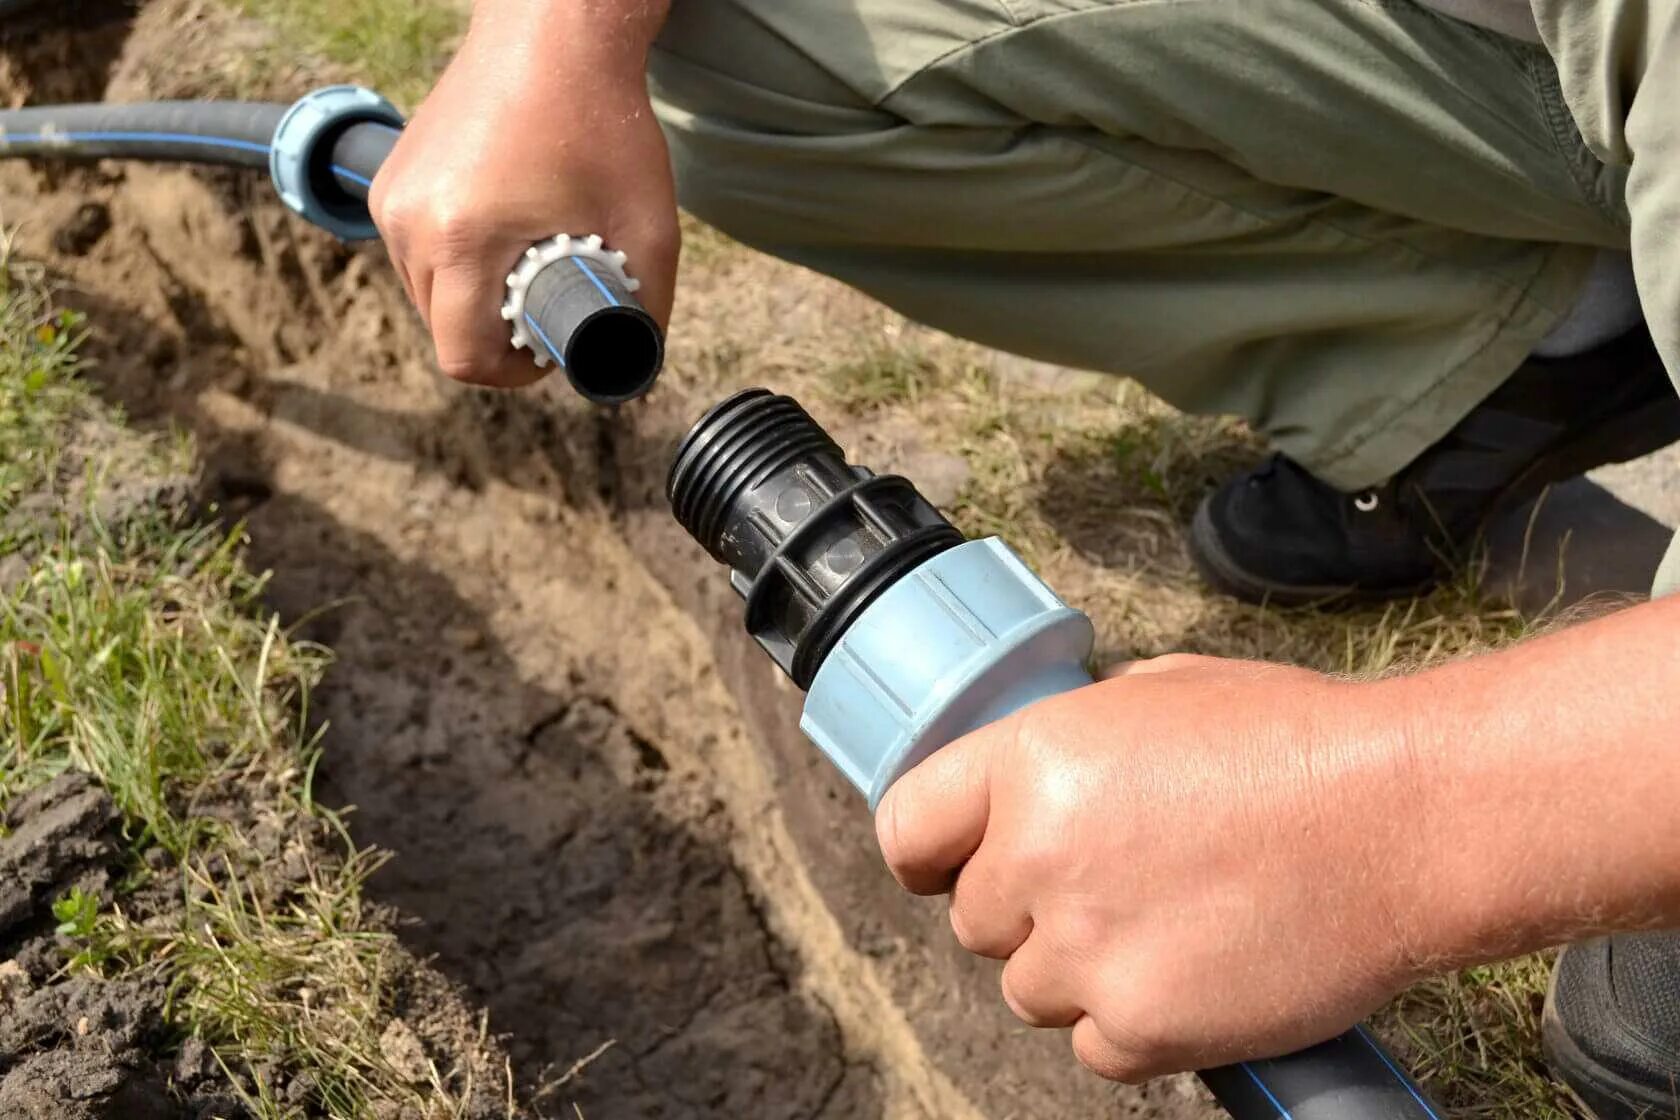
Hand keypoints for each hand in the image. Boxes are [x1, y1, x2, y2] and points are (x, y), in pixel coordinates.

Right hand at [370, 0, 677, 387]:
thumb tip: (633, 372)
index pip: (463, 356)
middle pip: (443, 331)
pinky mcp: (390, 180)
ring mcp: (392, 197)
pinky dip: (455, 263)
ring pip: (426, 295)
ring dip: (473, 301)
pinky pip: (416, 255)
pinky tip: (501, 234)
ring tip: (527, 264)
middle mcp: (410, 220)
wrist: (553, 31)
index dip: (513, 372)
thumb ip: (644, 312)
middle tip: (548, 305)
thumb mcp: (647, 229)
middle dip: (495, 337)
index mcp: (461, 238)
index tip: (549, 350)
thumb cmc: (604, 124)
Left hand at [874, 654, 1430, 1081]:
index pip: (907, 827)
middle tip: (1113, 885)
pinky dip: (1133, 1023)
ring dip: (1079, 970)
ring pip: (1028, 990)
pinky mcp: (1141, 1026)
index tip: (947, 866)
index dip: (928, 852)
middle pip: (975, 920)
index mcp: (1030, 761)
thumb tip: (1034, 779)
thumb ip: (1072, 740)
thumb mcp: (1160, 692)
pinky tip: (1193, 972)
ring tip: (1168, 925)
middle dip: (1029, 909)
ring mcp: (1086, 949)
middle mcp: (1037, 856)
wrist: (1407, 816)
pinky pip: (1093, 1046)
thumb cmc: (1298, 742)